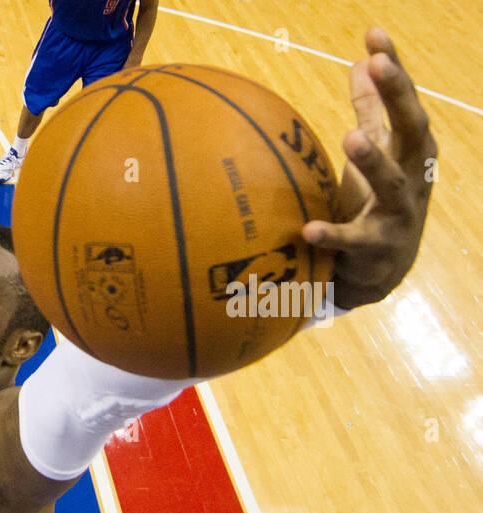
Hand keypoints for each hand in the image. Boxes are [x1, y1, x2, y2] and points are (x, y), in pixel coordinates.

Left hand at [303, 28, 435, 309]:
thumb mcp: (375, 151)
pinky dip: (333, 236)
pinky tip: (308, 230)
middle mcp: (414, 176)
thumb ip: (369, 109)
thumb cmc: (375, 200)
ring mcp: (399, 214)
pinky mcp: (377, 250)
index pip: (404, 102)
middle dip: (398, 96)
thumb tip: (360, 60)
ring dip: (373, 160)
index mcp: (410, 150)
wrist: (382, 269)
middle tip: (379, 65)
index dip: (393, 69)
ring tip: (350, 137)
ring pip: (392, 184)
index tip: (374, 34)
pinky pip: (354, 242)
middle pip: (413, 130)